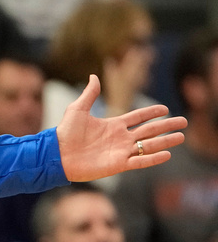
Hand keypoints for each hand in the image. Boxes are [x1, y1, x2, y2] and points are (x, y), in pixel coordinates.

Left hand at [57, 75, 186, 181]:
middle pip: (149, 130)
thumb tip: (93, 76)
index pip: (137, 117)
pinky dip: (153, 158)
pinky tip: (167, 154)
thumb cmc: (65, 132)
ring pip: (148, 145)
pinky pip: (140, 161)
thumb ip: (89, 94)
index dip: (151, 112)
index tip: (165, 109)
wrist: (57, 154)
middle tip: (184, 122)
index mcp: (113, 125)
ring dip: (165, 141)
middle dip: (166, 126)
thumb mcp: (78, 109)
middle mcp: (120, 138)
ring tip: (181, 137)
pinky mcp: (118, 165)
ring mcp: (120, 151)